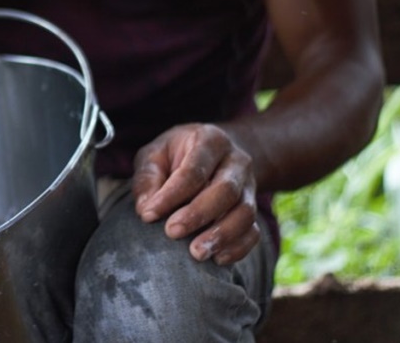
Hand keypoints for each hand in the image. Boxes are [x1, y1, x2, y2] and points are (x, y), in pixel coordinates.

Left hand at [131, 123, 259, 264]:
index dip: (171, 195)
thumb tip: (145, 209)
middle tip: (172, 232)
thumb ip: (147, 178)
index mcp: (210, 141)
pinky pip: (253, 231)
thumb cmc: (176, 155)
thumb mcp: (155, 154)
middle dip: (198, 214)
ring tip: (196, 253)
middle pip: (225, 190)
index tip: (148, 215)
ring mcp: (249, 186)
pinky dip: (238, 247)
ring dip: (221, 235)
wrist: (214, 154)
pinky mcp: (254, 209)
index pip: (193, 170)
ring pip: (245, 212)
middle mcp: (236, 161)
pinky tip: (217, 259)